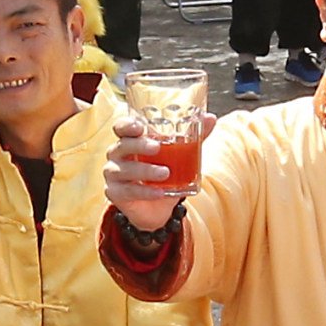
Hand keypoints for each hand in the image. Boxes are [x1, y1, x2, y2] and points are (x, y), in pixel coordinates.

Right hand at [104, 111, 204, 233]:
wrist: (158, 208)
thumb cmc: (165, 174)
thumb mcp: (180, 155)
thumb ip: (193, 137)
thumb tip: (211, 118)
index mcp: (130, 140)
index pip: (121, 127)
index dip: (126, 125)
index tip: (140, 126)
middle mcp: (117, 154)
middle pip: (122, 145)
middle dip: (139, 145)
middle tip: (157, 147)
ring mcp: (114, 174)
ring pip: (124, 169)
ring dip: (145, 170)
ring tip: (165, 173)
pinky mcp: (115, 193)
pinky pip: (128, 191)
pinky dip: (145, 192)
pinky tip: (160, 192)